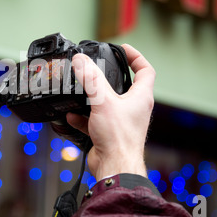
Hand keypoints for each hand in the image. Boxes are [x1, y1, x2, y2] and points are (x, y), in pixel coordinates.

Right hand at [67, 44, 154, 180]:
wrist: (114, 167)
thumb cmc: (118, 138)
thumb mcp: (103, 101)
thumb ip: (91, 79)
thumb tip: (81, 61)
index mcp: (141, 97)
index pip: (145, 71)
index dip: (136, 57)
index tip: (123, 50)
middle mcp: (134, 108)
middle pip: (126, 86)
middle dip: (111, 76)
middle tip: (98, 67)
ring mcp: (122, 122)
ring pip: (108, 103)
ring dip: (94, 98)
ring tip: (81, 90)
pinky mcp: (109, 133)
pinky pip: (95, 120)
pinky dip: (83, 117)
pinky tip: (71, 115)